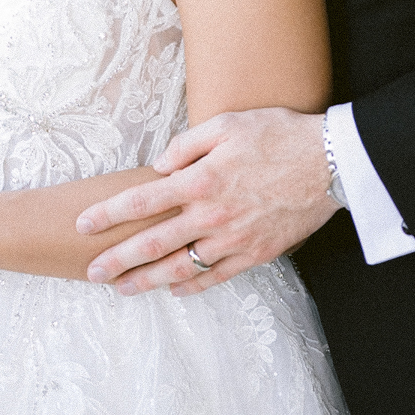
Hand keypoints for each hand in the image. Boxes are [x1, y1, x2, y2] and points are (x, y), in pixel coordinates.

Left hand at [76, 108, 335, 296]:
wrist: (329, 164)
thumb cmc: (278, 135)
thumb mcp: (228, 124)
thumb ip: (187, 145)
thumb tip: (158, 166)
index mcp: (201, 179)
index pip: (142, 200)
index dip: (109, 214)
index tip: (84, 224)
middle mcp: (211, 215)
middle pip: (153, 243)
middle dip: (117, 259)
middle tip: (90, 271)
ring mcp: (233, 239)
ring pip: (180, 267)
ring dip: (146, 281)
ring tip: (121, 289)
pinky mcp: (255, 254)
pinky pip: (215, 277)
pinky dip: (191, 286)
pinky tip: (173, 289)